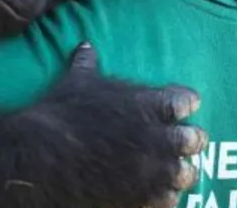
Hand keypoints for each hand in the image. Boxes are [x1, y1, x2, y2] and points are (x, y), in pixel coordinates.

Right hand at [40, 43, 205, 207]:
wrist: (41, 156)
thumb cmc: (60, 114)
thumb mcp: (77, 82)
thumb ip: (88, 63)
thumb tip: (85, 45)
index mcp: (148, 103)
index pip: (187, 101)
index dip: (186, 104)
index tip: (183, 108)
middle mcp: (158, 137)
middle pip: (195, 139)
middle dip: (190, 141)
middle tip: (181, 144)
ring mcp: (152, 171)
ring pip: (187, 173)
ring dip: (180, 172)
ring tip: (172, 172)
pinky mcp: (141, 199)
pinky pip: (169, 201)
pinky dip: (164, 197)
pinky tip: (155, 194)